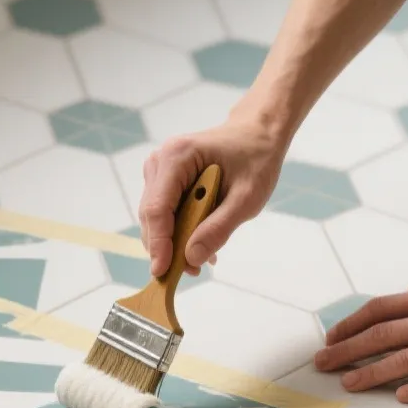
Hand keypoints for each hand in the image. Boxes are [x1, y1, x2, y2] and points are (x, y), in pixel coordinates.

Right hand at [139, 119, 285, 276]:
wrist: (256, 135)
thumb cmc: (255, 158)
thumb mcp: (247, 198)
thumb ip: (219, 228)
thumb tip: (191, 258)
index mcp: (177, 157)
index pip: (157, 209)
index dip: (158, 244)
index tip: (162, 272)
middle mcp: (160, 161)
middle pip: (151, 216)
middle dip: (167, 247)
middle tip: (192, 271)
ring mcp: (159, 171)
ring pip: (155, 218)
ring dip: (174, 241)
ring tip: (202, 258)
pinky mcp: (163, 181)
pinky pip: (164, 213)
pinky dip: (178, 231)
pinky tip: (199, 242)